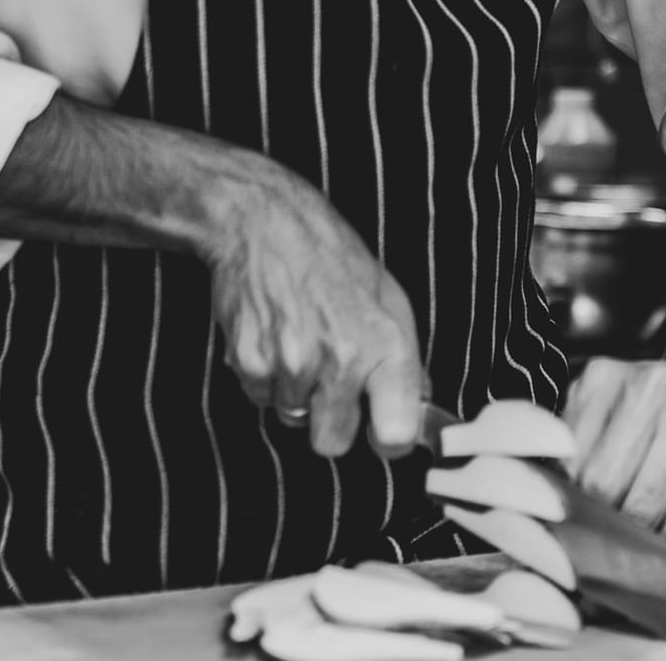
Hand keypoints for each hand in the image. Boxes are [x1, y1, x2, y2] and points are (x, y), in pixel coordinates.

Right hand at [204, 173, 426, 459]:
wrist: (266, 223)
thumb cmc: (329, 257)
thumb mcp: (388, 298)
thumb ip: (404, 357)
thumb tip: (415, 404)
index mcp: (385, 344)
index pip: (396, 434)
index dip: (388, 438)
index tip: (382, 429)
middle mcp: (341, 358)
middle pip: (333, 442)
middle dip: (330, 421)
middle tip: (329, 382)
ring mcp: (293, 362)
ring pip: (293, 418)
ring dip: (296, 393)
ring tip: (299, 342)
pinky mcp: (250, 361)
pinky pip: (260, 397)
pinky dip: (265, 377)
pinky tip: (274, 336)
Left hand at [561, 357, 665, 538]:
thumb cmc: (657, 403)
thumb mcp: (607, 399)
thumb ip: (576, 433)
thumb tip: (551, 489)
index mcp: (608, 377)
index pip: (570, 455)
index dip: (568, 490)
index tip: (572, 504)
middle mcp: (653, 389)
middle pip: (604, 481)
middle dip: (599, 513)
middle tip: (601, 524)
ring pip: (644, 504)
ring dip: (633, 529)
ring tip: (631, 530)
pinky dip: (665, 532)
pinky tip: (661, 527)